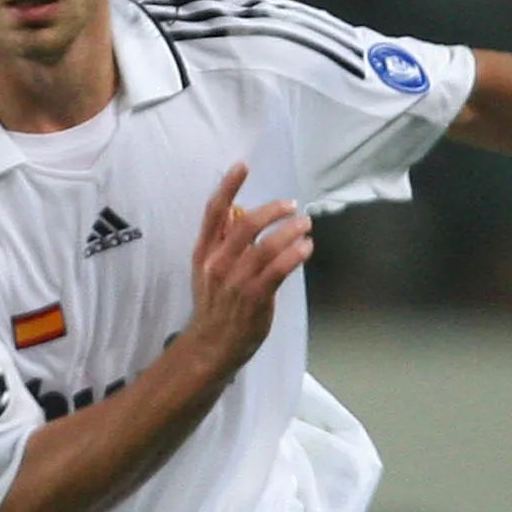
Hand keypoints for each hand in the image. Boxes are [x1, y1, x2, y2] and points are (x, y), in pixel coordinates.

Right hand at [185, 165, 312, 369]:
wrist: (212, 344)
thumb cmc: (215, 304)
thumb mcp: (210, 269)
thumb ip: (223, 241)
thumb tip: (239, 211)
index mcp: (204, 252)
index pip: (213, 212)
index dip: (228, 187)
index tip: (242, 166)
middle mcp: (217, 263)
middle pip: (246, 225)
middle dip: (273, 210)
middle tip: (292, 205)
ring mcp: (235, 281)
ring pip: (265, 246)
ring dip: (290, 231)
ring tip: (305, 225)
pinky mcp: (254, 296)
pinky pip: (278, 269)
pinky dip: (295, 254)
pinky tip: (306, 247)